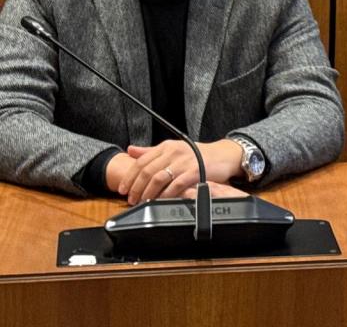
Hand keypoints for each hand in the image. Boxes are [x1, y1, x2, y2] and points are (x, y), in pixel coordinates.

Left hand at [117, 139, 243, 204]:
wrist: (223, 155)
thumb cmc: (198, 154)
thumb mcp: (173, 149)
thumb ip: (151, 151)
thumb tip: (130, 150)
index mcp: (167, 146)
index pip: (141, 161)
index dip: (129, 176)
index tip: (122, 189)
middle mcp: (174, 152)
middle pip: (147, 171)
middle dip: (136, 187)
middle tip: (131, 199)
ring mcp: (185, 161)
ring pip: (158, 178)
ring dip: (148, 193)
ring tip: (144, 201)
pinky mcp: (195, 171)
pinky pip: (176, 185)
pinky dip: (166, 195)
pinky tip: (161, 201)